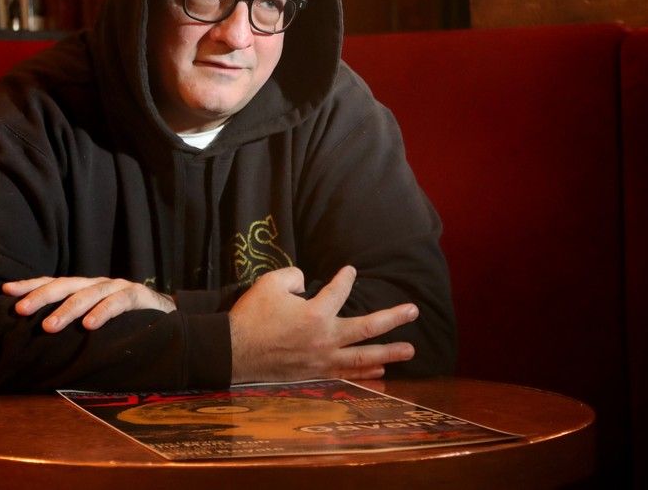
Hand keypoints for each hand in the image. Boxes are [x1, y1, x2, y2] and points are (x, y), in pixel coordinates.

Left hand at [2, 276, 175, 332]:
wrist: (166, 318)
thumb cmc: (124, 324)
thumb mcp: (94, 321)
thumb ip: (72, 325)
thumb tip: (35, 338)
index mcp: (84, 288)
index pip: (53, 283)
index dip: (30, 285)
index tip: (5, 291)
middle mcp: (97, 284)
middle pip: (65, 285)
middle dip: (41, 296)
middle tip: (20, 310)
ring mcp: (117, 287)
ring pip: (88, 294)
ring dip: (67, 309)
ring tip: (49, 326)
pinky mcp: (137, 296)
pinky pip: (118, 303)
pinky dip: (103, 313)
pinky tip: (90, 325)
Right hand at [228, 265, 417, 382]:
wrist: (233, 351)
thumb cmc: (251, 316)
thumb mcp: (270, 283)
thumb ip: (293, 275)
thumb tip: (306, 283)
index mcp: (315, 313)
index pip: (339, 290)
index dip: (346, 278)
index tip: (351, 271)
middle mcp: (325, 338)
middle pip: (367, 328)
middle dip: (393, 318)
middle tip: (413, 311)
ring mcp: (322, 360)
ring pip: (363, 357)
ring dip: (389, 353)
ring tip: (409, 349)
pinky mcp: (315, 375)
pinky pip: (347, 375)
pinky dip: (365, 375)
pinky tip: (380, 372)